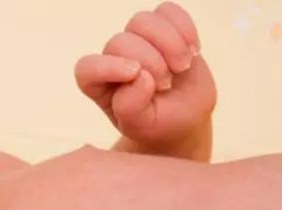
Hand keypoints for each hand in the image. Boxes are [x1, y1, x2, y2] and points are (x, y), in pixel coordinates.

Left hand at [75, 2, 215, 148]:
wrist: (185, 117)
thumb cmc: (157, 123)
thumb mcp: (141, 126)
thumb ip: (131, 107)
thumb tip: (139, 77)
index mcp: (99, 85)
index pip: (88, 67)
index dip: (109, 67)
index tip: (136, 75)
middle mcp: (113, 59)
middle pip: (120, 41)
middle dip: (151, 61)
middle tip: (167, 84)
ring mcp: (137, 41)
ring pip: (142, 21)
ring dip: (169, 43)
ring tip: (182, 66)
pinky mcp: (162, 28)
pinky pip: (167, 11)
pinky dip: (184, 28)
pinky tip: (193, 50)